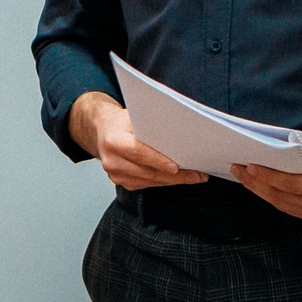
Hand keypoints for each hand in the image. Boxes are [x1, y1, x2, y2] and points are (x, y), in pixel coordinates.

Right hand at [70, 90, 208, 189]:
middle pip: (148, 171)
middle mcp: (111, 161)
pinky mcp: (123, 183)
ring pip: (151, 181)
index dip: (158, 160)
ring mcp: (116, 175)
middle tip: (197, 174)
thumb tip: (179, 132)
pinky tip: (179, 178)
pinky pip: (148, 185)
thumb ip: (150, 125)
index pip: (138, 152)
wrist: (103, 131)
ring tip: (195, 176)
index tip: (176, 166)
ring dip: (175, 180)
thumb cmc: (122, 122)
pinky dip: (165, 182)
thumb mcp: (132, 116)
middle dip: (176, 175)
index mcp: (113, 141)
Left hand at [234, 121, 301, 220]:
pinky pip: (288, 207)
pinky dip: (272, 197)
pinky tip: (260, 187)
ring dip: (260, 191)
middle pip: (279, 197)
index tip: (249, 165)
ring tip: (242, 178)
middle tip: (235, 169)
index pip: (288, 184)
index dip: (267, 176)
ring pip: (281, 204)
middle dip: (255, 184)